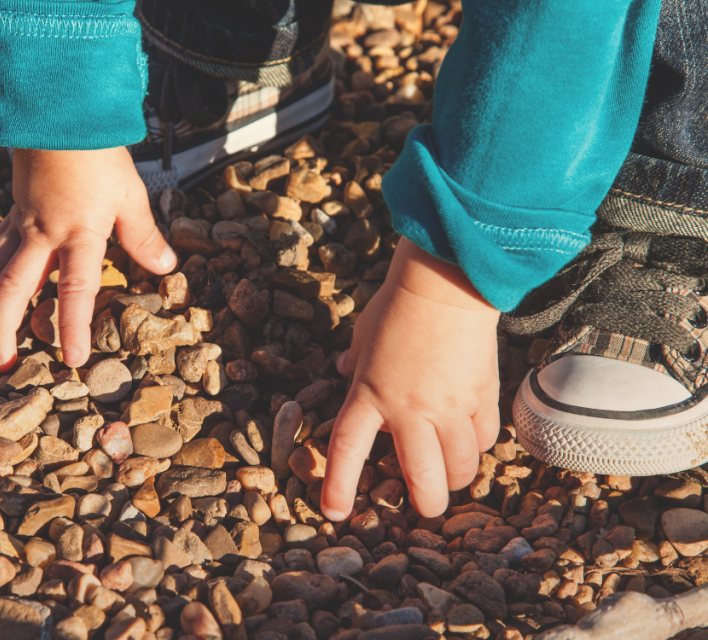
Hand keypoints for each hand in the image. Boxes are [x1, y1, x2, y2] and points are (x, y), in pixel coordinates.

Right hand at [0, 148, 176, 370]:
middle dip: (3, 327)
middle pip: (14, 287)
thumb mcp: (129, 196)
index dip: (73, 326)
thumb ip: (143, 236)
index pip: (75, 289)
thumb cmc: (97, 154)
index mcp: (77, 233)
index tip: (72, 359)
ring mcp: (21, 224)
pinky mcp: (11, 214)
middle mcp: (42, 234)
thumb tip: (164, 267)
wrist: (60, 114)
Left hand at [320, 238, 500, 519]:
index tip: (333, 513)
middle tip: (426, 507)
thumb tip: (342, 369)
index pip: (347, 450)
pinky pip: (485, 438)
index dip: (339, 486)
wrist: (447, 284)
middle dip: (426, 504)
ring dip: (456, 476)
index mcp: (369, 394)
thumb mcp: (364, 333)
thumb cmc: (399, 305)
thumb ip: (354, 359)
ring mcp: (448, 406)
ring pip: (460, 466)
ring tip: (451, 473)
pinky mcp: (481, 395)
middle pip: (422, 478)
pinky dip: (479, 444)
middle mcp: (409, 409)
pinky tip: (472, 437)